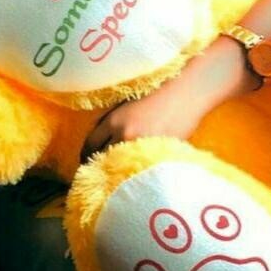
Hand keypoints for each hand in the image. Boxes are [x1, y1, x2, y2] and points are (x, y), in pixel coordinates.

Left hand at [81, 78, 205, 162]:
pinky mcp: (159, 155)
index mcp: (114, 121)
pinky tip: (135, 174)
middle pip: (102, 159)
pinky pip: (140, 169)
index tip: (85, 161)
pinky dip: (135, 172)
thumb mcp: (126, 104)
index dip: (85, 155)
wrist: (185, 93)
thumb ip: (112, 121)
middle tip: (96, 173)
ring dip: (115, 172)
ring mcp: (143, 148)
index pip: (90, 145)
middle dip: (97, 166)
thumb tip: (100, 140)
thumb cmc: (156, 93)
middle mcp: (125, 136)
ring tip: (114, 178)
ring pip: (120, 168)